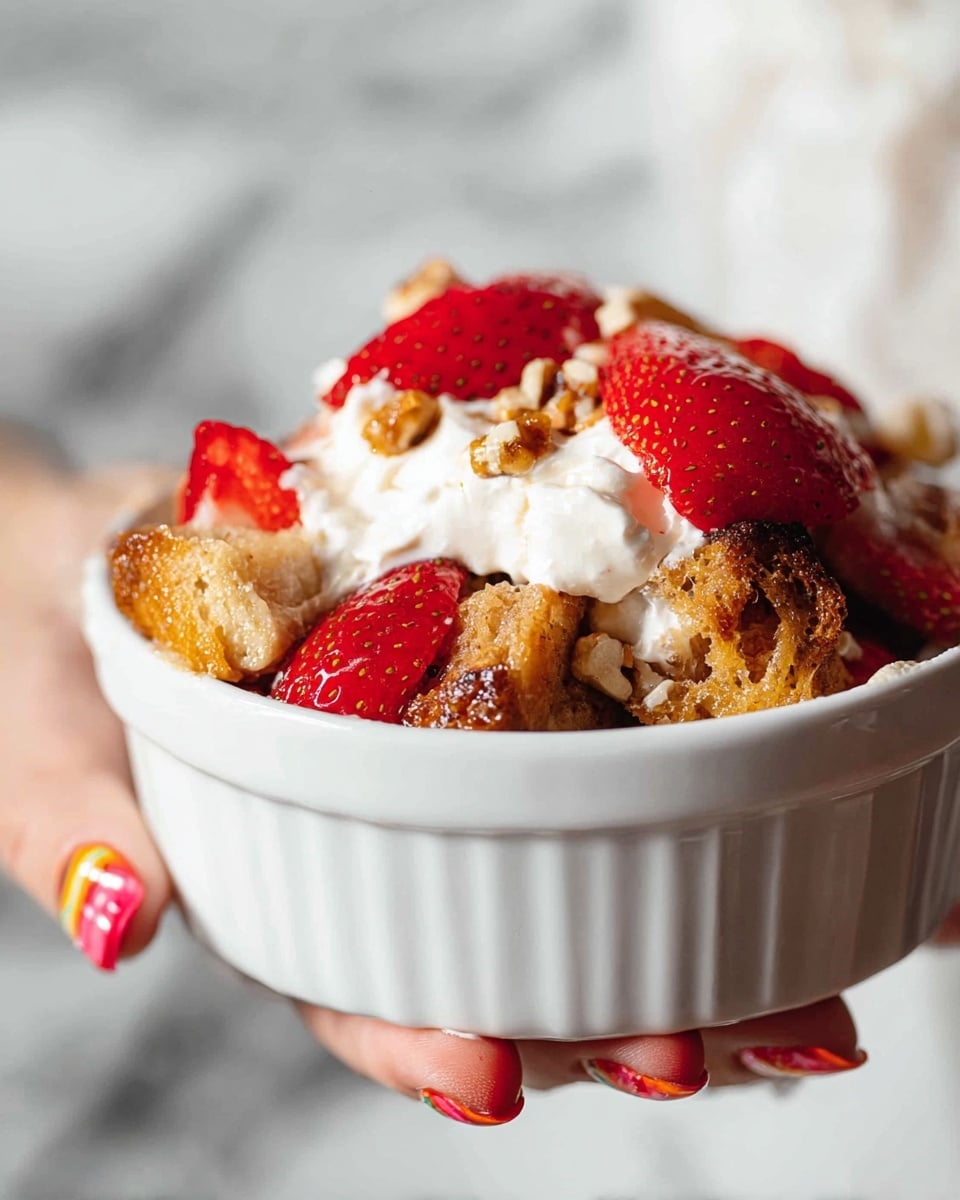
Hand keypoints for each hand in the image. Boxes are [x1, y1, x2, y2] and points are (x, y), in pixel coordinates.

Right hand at [0, 451, 866, 1126]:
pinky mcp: (472, 690)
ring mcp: (429, 771)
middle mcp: (368, 847)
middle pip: (489, 961)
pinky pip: (568, 744)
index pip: (348, 993)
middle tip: (699, 1041)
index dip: (420, 1047)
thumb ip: (63, 814)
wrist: (100, 540)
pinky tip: (738, 796)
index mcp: (269, 885)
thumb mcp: (42, 722)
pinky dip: (650, 777)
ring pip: (556, 876)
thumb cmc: (50, 642)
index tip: (495, 1077)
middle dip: (592, 1018)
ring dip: (666, 931)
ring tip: (782, 988)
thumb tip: (116, 918)